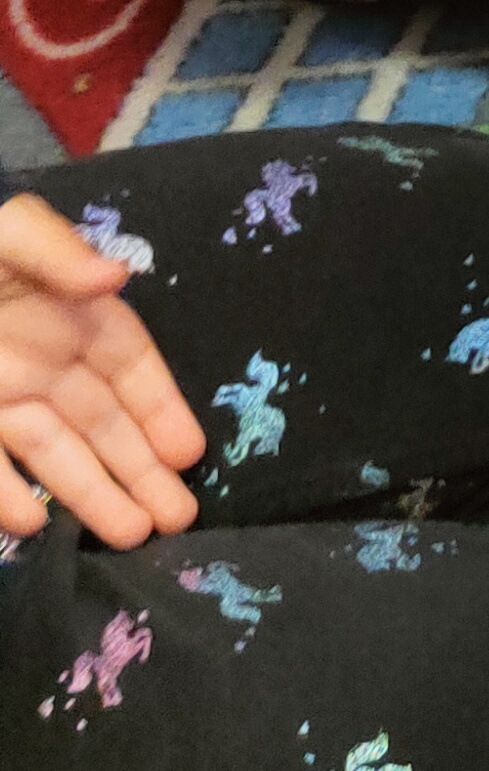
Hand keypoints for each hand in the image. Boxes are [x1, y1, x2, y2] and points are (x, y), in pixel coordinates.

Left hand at [0, 194, 206, 547]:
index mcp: (66, 311)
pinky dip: (7, 496)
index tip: (189, 453)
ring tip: (133, 537)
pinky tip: (35, 524)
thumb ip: (55, 249)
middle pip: (101, 422)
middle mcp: (41, 362)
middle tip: (179, 519)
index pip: (128, 365)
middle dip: (141, 469)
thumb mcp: (6, 233)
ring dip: (90, 493)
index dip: (160, 408)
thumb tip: (115, 277)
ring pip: (53, 452)